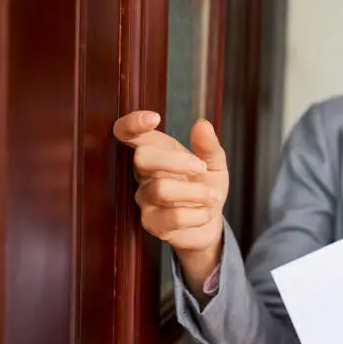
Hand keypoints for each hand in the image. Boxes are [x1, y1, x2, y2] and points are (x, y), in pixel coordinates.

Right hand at [113, 111, 228, 293]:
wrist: (208, 225)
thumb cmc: (206, 187)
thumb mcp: (215, 163)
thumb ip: (209, 146)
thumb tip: (202, 124)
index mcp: (155, 151)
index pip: (127, 133)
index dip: (132, 123)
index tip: (155, 118)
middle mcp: (143, 174)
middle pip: (142, 158)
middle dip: (177, 161)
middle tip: (202, 168)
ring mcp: (144, 199)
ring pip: (161, 189)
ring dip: (195, 192)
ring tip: (213, 196)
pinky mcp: (152, 224)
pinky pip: (173, 218)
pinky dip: (198, 214)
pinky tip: (206, 213)